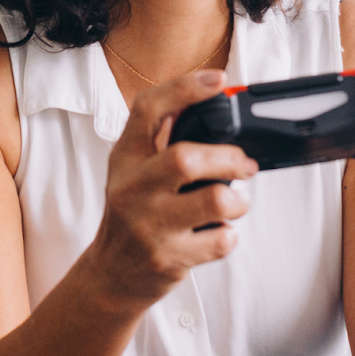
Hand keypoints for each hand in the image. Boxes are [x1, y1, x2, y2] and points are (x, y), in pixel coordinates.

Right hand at [83, 70, 257, 308]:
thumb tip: (207, 99)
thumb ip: (159, 139)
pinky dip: (229, 234)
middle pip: (186, 158)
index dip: (185, 89)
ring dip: (238, 201)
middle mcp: (132, 188)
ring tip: (234, 203)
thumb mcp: (131, 170)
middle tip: (244, 164)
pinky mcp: (167, 257)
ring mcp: (148, 225)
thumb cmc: (130, 214)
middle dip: (228, 157)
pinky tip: (218, 232)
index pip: (148, 109)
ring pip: (214, 200)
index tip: (218, 80)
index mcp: (125, 158)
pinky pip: (221, 240)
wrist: (110, 275)